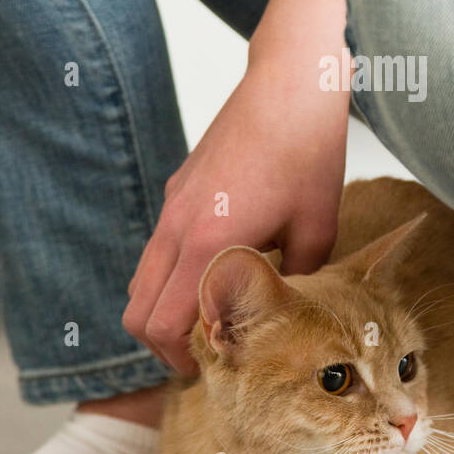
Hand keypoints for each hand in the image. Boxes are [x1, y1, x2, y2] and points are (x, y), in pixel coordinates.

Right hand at [122, 48, 349, 373]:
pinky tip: (214, 272)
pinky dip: (170, 275)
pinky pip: (158, 247)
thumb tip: (289, 312)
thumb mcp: (315, 227)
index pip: (165, 323)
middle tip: (204, 358)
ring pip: (142, 279)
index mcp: (208, 242)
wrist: (289, 83)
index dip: (182, 358)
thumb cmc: (307, 150)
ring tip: (209, 321)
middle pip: (137, 311)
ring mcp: (173, 205)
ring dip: (163, 309)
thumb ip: (296, 278)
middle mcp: (177, 226)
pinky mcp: (179, 188)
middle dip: (163, 344)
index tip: (212, 370)